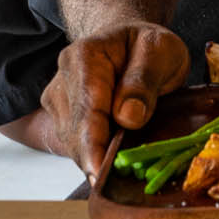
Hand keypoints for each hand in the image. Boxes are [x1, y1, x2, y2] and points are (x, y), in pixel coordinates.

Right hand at [41, 23, 189, 179]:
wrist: (129, 42)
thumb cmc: (148, 46)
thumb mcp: (161, 52)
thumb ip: (144, 81)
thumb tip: (129, 118)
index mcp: (85, 56)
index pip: (87, 107)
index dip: (93, 144)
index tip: (99, 172)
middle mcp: (63, 78)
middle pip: (75, 130)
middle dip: (97, 157)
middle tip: (124, 177)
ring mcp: (58, 100)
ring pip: (72, 143)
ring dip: (97, 156)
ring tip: (127, 161)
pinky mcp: (61, 117)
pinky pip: (75, 145)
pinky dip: (95, 155)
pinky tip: (115, 157)